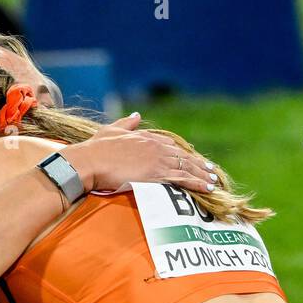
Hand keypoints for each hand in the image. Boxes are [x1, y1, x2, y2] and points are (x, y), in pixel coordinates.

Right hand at [60, 114, 217, 194]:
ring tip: (213, 182)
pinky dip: (197, 183)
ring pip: (186, 167)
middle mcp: (155, 147)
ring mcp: (158, 160)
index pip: (170, 145)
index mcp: (145, 137)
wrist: (89, 161)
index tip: (192, 158)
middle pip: (183, 156)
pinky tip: (207, 188)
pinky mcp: (157, 174)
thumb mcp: (111, 130)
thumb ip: (126, 123)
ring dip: (202, 175)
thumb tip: (137, 114)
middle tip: (210, 171)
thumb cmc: (95, 149)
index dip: (183, 152)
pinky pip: (183, 179)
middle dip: (198, 164)